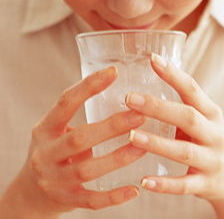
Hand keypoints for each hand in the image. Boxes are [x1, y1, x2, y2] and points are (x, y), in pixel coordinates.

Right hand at [0, 67, 145, 218]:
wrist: (30, 192)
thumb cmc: (52, 152)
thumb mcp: (55, 131)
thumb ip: (78, 117)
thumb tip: (118, 99)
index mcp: (45, 130)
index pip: (65, 103)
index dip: (89, 86)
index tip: (114, 72)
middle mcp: (46, 154)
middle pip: (80, 138)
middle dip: (113, 126)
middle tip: (141, 114)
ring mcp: (55, 180)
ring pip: (88, 169)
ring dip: (119, 157)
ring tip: (144, 145)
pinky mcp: (66, 200)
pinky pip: (92, 200)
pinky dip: (114, 196)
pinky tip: (135, 188)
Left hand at [126, 54, 223, 218]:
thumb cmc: (209, 140)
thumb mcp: (203, 119)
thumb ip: (182, 104)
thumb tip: (149, 79)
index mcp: (211, 113)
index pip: (193, 89)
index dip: (173, 74)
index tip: (152, 59)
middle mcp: (214, 134)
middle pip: (187, 117)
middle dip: (158, 108)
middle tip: (130, 99)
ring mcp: (212, 160)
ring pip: (184, 151)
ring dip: (157, 144)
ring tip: (131, 137)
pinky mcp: (206, 184)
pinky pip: (184, 185)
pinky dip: (164, 184)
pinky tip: (143, 181)